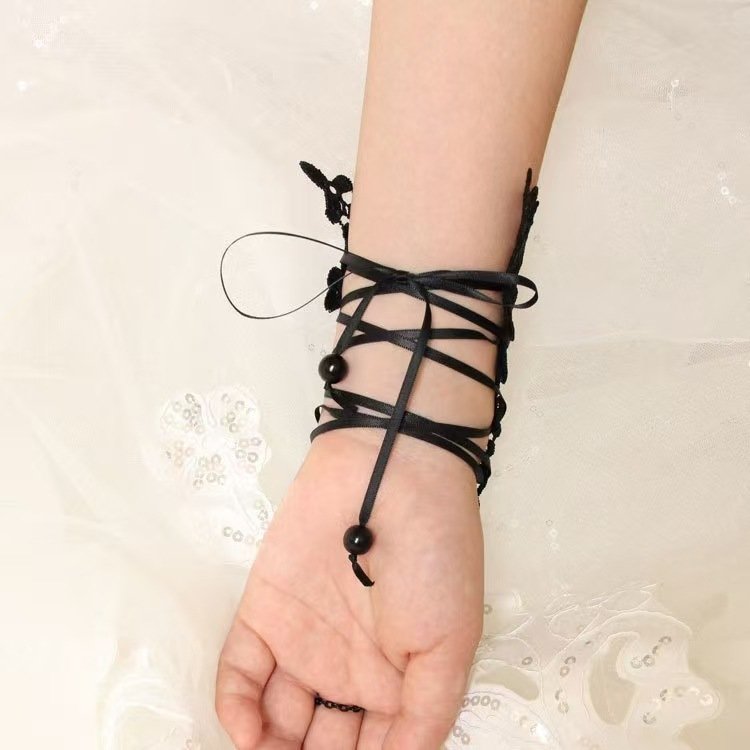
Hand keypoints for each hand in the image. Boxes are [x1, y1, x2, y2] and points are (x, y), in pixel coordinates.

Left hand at [215, 429, 483, 748]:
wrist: (392, 476)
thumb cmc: (434, 557)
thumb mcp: (450, 644)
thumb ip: (426, 716)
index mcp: (396, 680)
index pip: (372, 749)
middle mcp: (348, 667)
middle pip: (321, 743)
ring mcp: (304, 641)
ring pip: (276, 716)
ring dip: (269, 749)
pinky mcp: (265, 612)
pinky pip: (241, 671)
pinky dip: (237, 708)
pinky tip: (246, 735)